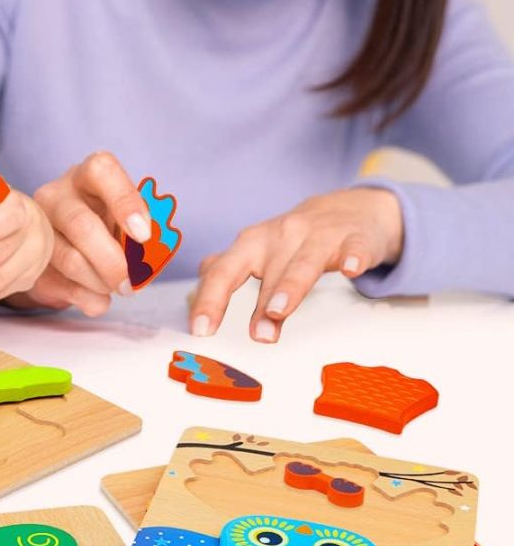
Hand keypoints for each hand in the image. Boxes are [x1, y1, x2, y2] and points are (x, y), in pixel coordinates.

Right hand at [19, 152, 152, 315]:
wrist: (71, 244)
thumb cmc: (108, 224)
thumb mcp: (128, 221)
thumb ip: (140, 237)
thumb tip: (142, 267)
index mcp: (87, 175)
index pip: (102, 171)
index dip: (125, 202)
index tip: (144, 236)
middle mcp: (56, 194)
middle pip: (81, 224)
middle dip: (112, 261)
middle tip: (130, 282)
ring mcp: (38, 226)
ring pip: (70, 259)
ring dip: (101, 282)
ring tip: (116, 287)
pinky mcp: (31, 259)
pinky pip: (60, 285)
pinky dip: (88, 298)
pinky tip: (98, 296)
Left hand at [190, 187, 403, 342]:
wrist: (348, 209)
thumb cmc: (294, 240)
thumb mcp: (256, 252)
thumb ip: (226, 273)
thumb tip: (192, 300)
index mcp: (251, 245)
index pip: (222, 273)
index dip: (209, 301)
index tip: (200, 331)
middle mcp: (280, 236)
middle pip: (264, 269)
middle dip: (259, 302)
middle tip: (255, 336)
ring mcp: (318, 236)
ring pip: (303, 262)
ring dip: (291, 286)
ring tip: (280, 311)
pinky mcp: (354, 239)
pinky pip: (353, 248)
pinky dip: (351, 258)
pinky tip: (350, 270)